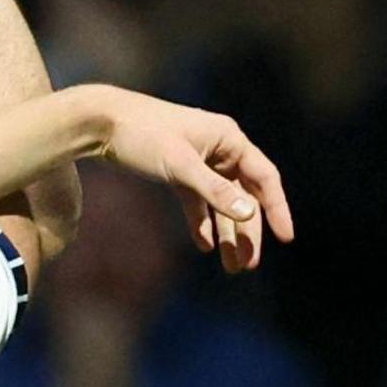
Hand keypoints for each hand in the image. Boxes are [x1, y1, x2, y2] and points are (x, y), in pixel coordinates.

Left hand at [87, 89, 293, 268]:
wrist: (100, 121)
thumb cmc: (142, 135)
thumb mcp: (180, 165)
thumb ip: (214, 191)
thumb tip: (248, 214)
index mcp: (229, 139)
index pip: (264, 178)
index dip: (277, 209)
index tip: (285, 238)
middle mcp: (219, 148)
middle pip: (243, 196)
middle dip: (246, 232)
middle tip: (248, 265)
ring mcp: (199, 160)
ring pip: (220, 202)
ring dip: (225, 233)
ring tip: (231, 265)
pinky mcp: (177, 170)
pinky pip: (196, 200)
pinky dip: (201, 222)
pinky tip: (204, 245)